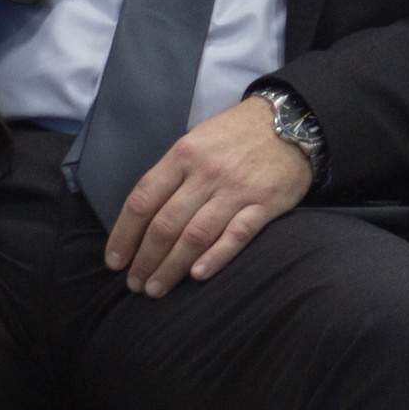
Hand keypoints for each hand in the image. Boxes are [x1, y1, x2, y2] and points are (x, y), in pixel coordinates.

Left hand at [103, 95, 312, 298]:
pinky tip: (197, 275)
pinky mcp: (265, 203)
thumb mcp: (198, 140)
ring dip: (171, 267)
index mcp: (184, 155)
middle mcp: (207, 173)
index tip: (115, 261)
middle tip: (134, 284)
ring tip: (156, 289)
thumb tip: (145, 215)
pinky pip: (236, 235)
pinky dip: (215, 257)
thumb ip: (173, 173)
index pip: (143, 200)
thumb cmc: (238, 133)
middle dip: (145, 260)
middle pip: (165, 224)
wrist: (293, 120)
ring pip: (195, 235)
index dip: (124, 235)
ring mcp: (237, 189)